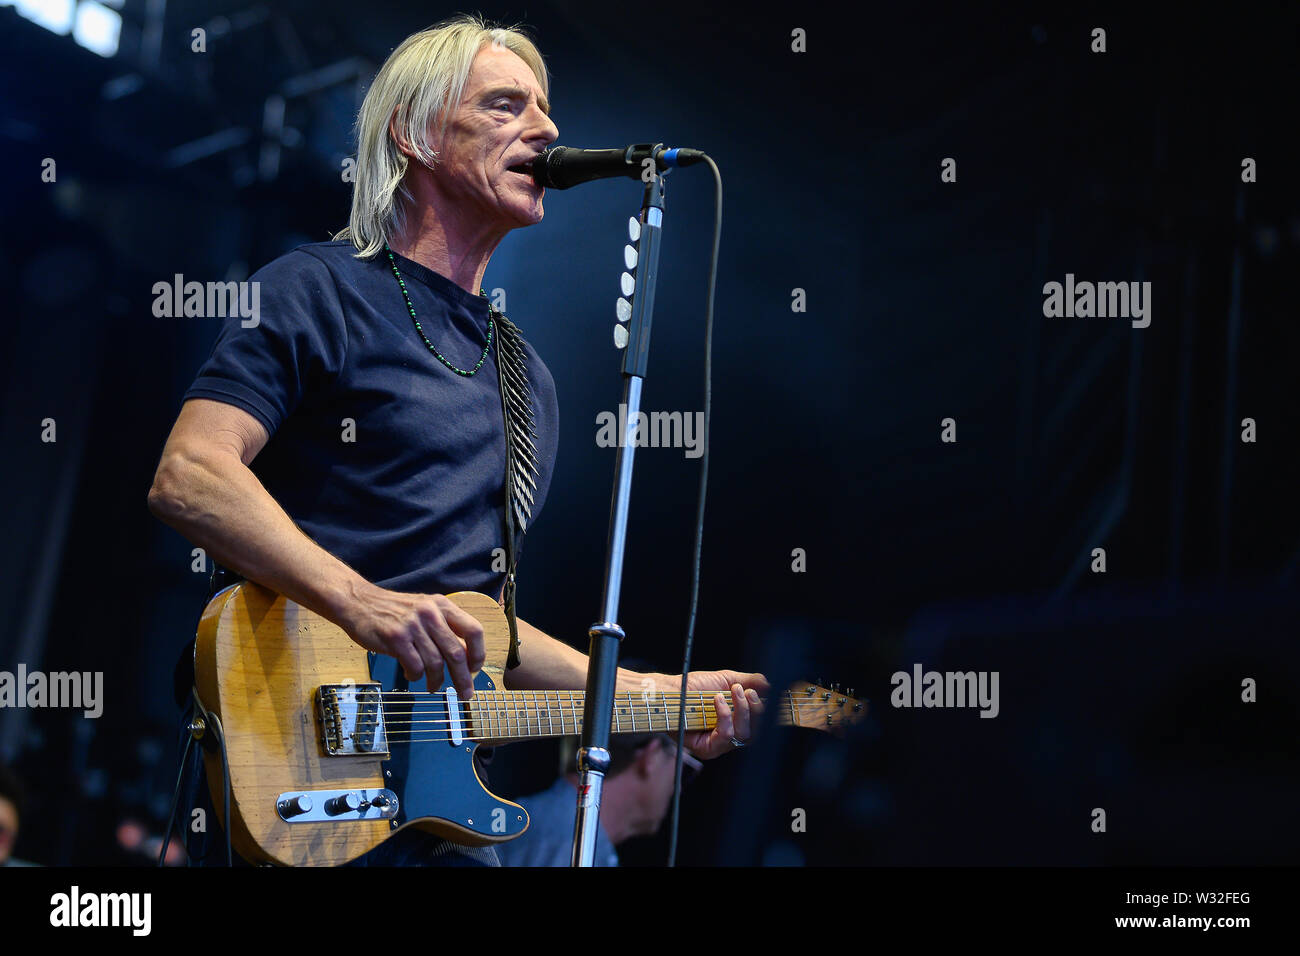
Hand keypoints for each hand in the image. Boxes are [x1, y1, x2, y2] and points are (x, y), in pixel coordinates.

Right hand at [341, 585, 484, 698]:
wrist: (359, 602)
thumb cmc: (395, 611)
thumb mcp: (425, 609)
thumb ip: (444, 628)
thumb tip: (465, 658)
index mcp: (443, 606)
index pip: (473, 630)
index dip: (478, 654)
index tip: (475, 670)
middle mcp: (431, 613)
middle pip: (457, 653)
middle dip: (463, 679)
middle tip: (465, 694)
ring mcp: (413, 626)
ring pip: (435, 663)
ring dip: (437, 681)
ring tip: (433, 686)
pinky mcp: (395, 638)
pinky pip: (415, 666)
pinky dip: (416, 676)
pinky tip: (412, 674)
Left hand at [676, 670, 769, 759]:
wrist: (671, 690)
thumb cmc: (694, 687)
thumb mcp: (727, 680)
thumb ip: (750, 682)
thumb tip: (770, 685)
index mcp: (737, 723)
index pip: (760, 724)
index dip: (767, 713)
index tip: (771, 697)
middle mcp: (730, 737)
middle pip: (755, 732)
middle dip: (756, 710)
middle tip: (748, 692)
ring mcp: (719, 745)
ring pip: (743, 734)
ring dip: (742, 710)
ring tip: (734, 691)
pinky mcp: (707, 750)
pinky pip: (725, 735)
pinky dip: (725, 716)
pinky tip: (718, 700)